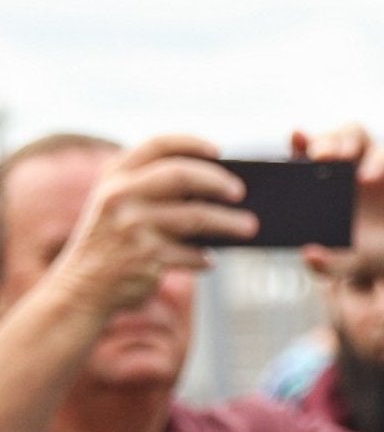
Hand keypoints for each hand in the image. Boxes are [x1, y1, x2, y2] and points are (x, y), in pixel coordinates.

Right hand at [44, 135, 253, 315]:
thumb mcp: (122, 207)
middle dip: (216, 181)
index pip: (156, 145)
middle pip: (179, 175)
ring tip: (250, 227)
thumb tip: (218, 190)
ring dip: (228, 223)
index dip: (191, 143)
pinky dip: (205, 258)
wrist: (84, 287)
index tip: (220, 150)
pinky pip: (192, 253)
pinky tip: (211, 260)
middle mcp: (120, 195)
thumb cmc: (114, 243)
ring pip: (195, 217)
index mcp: (115, 176)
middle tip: (241, 191)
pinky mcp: (146, 257)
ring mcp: (132, 226)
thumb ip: (154, 191)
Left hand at [293, 125, 383, 282]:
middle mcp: (345, 167)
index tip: (295, 140)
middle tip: (318, 156)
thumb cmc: (371, 253)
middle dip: (323, 141)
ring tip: (339, 157)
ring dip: (344, 139)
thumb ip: (328, 264)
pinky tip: (367, 178)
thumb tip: (308, 256)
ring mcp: (370, 163)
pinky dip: (376, 163)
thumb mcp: (347, 263)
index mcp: (322, 182)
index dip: (299, 142)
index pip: (305, 152)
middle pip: (330, 137)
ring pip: (355, 132)